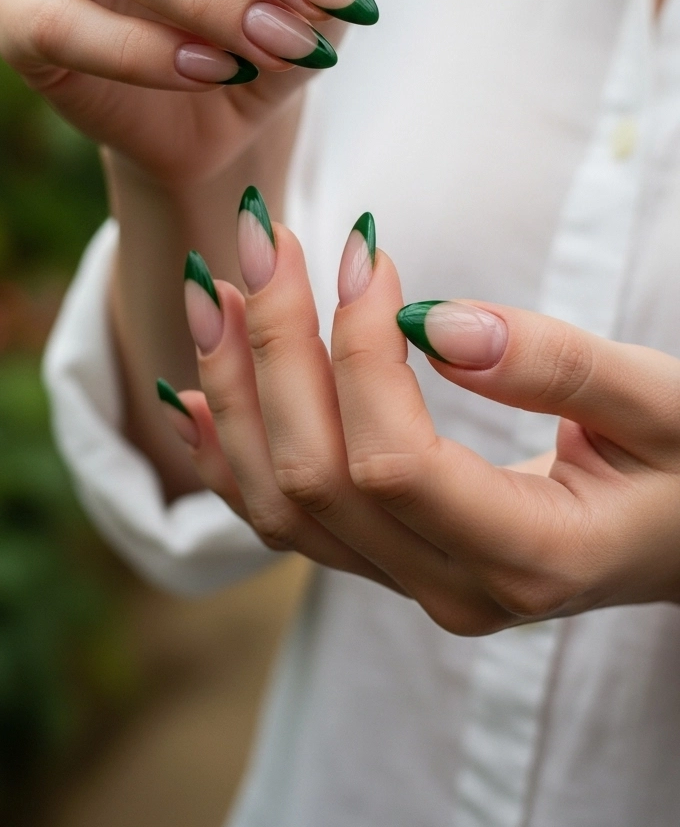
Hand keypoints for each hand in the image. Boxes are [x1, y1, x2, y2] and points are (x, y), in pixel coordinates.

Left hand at [161, 197, 679, 633]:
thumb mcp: (664, 407)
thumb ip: (560, 366)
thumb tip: (438, 320)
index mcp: (529, 559)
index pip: (395, 462)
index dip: (359, 351)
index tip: (369, 246)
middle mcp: (456, 592)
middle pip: (316, 479)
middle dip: (274, 346)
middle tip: (258, 234)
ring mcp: (418, 586)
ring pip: (283, 506)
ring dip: (235, 392)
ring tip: (214, 289)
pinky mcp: (397, 563)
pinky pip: (288, 523)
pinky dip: (231, 454)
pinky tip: (193, 388)